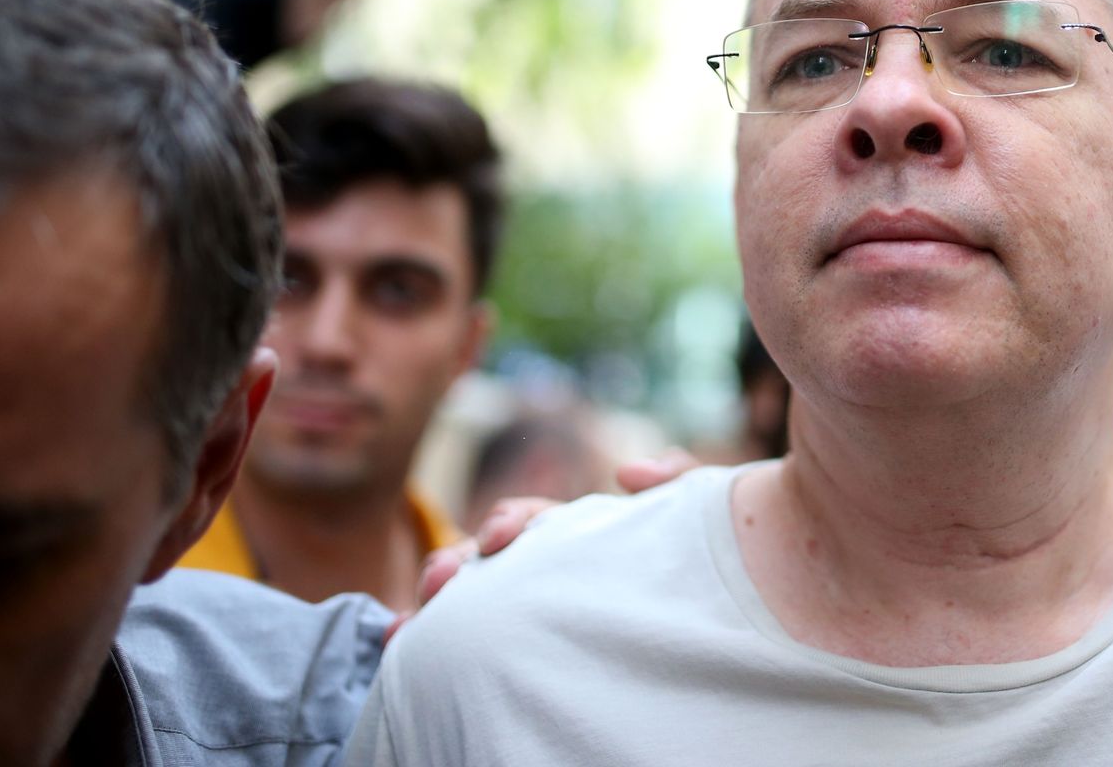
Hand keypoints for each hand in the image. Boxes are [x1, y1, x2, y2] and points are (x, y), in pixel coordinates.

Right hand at [384, 448, 705, 640]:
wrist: (713, 620)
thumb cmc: (694, 563)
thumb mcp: (693, 515)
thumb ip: (674, 480)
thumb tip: (626, 472)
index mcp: (572, 535)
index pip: (529, 520)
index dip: (509, 523)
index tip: (497, 540)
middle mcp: (537, 565)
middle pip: (482, 555)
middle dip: (455, 561)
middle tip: (442, 581)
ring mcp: (518, 601)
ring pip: (465, 591)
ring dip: (435, 596)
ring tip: (413, 616)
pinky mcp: (505, 635)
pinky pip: (458, 632)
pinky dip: (422, 630)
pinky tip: (399, 639)